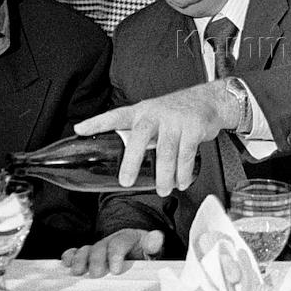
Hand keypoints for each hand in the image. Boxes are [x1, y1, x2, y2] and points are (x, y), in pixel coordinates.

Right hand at [61, 229, 164, 276]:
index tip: (115, 270)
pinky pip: (76, 252)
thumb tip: (156, 237)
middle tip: (96, 274)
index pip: (119, 242)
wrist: (137, 249)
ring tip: (77, 272)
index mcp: (127, 237)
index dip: (116, 255)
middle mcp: (110, 240)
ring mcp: (98, 247)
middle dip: (96, 260)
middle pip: (100, 247)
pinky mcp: (88, 254)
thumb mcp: (153, 249)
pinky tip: (65, 264)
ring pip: (86, 249)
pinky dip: (69, 256)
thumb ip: (154, 244)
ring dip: (79, 259)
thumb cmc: (144, 253)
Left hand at [74, 82, 238, 192]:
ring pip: (166, 151)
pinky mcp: (193, 127)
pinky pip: (186, 154)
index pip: (115, 116)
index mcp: (141, 112)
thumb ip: (138, 133)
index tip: (80, 130)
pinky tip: (181, 182)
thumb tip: (121, 158)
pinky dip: (183, 172)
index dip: (97, 123)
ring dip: (164, 175)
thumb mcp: (154, 115)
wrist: (209, 101)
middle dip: (131, 162)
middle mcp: (155, 114)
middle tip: (126, 182)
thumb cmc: (177, 113)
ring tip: (163, 189)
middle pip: (139, 137)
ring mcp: (175, 120)